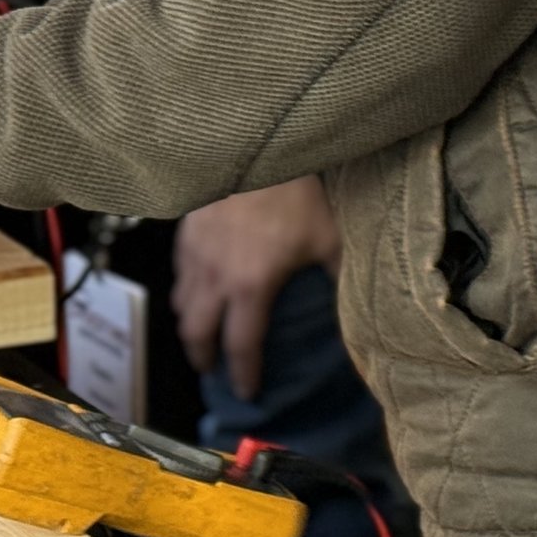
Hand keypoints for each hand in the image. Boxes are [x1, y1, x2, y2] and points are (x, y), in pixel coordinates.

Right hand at [172, 176, 339, 400]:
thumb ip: (337, 277)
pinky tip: (199, 288)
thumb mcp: (328, 238)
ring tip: (204, 334)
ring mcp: (194, 253)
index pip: (241, 348)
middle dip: (204, 359)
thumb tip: (358, 311)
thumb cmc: (295, 191)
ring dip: (191, 327)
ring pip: (180, 305)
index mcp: (250, 287)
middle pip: (196, 335)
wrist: (256, 144)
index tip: (247, 393)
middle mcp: (214, 277)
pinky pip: (178, 273)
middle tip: (214, 370)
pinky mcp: (184, 230)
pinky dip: (185, 291)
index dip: (244, 376)